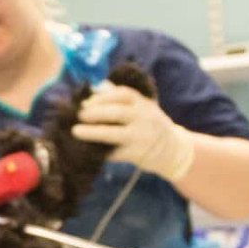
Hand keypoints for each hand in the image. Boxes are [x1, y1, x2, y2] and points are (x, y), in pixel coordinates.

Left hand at [72, 83, 193, 180]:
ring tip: (76, 131)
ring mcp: (141, 137)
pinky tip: (87, 149)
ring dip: (93, 132)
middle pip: (117, 112)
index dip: (102, 97)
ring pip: (114, 134)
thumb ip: (121, 100)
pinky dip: (99, 151)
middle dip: (95, 112)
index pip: (122, 94)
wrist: (172, 149)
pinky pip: (114, 152)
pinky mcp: (136, 154)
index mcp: (143, 103)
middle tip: (78, 115)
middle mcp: (144, 118)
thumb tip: (91, 93)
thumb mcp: (143, 107)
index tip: (87, 102)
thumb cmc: (149, 124)